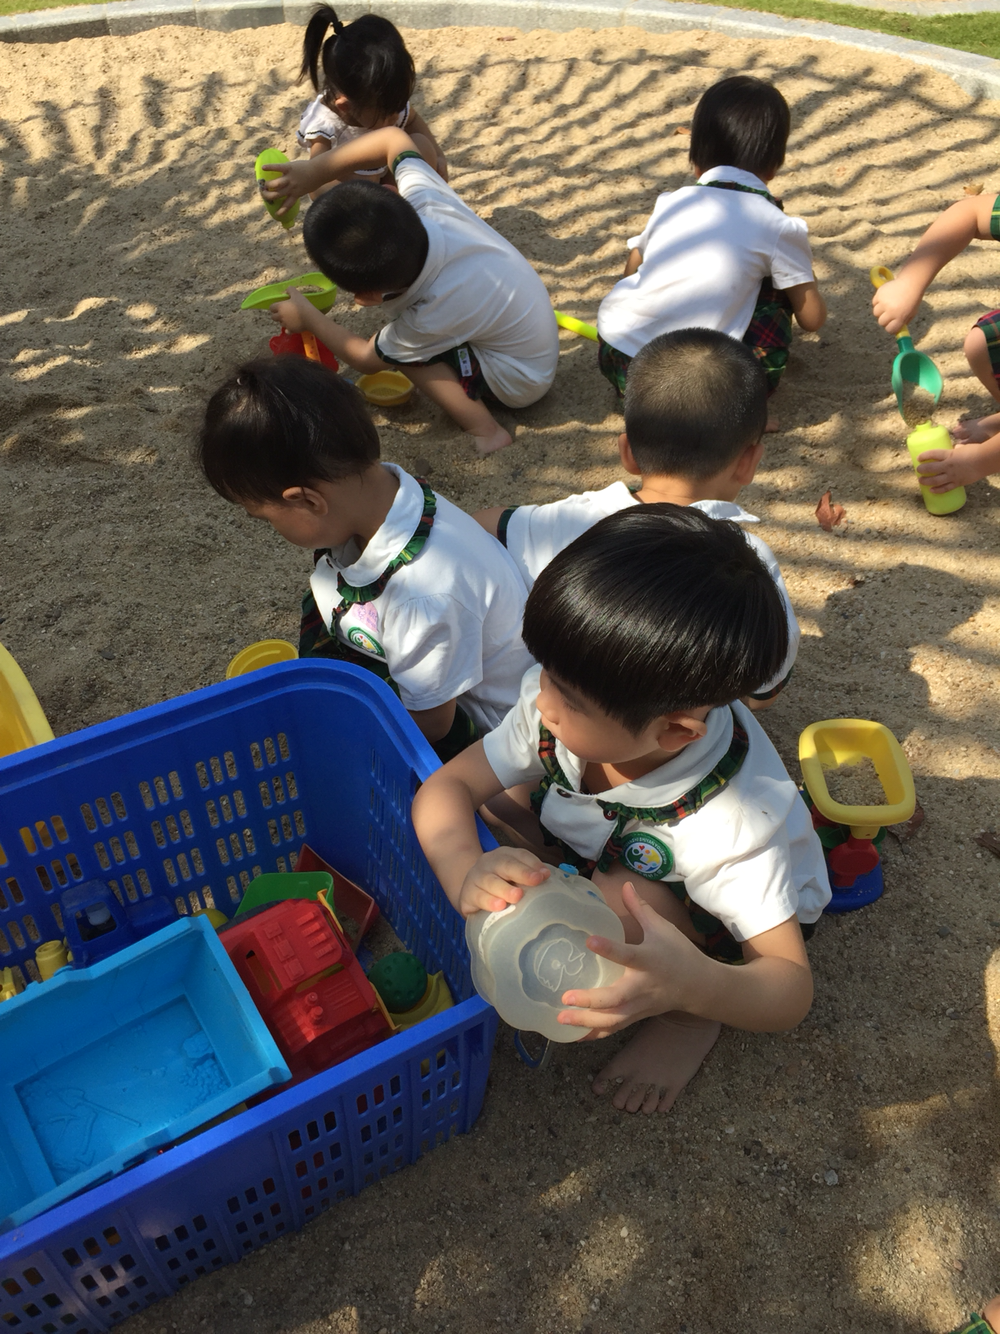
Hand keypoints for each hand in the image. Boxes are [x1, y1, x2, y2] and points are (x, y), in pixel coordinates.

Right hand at [260, 158, 316, 213]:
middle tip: (263, 193)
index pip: (287, 205)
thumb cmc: (314, 179)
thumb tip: (293, 191)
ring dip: (268, 185)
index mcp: (296, 194)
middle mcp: (291, 188)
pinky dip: (270, 167)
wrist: (319, 170)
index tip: (277, 214)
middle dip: (268, 195)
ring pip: (276, 184)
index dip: (282, 210)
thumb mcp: (306, 189)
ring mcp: (290, 178)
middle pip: (277, 194)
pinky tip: (263, 168)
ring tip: (264, 184)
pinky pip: (278, 168)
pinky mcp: (289, 168)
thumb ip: (298, 190)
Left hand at [268, 286, 314, 332]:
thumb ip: (290, 290)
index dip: (274, 307)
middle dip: (277, 315)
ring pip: (280, 323)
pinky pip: (287, 331)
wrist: (310, 317)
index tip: (279, 306)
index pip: (271, 308)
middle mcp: (280, 316)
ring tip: (290, 319)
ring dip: (283, 321)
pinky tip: (292, 327)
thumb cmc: (302, 304)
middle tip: (283, 313)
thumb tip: (287, 289)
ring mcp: (285, 324)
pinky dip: (288, 330)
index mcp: (280, 307)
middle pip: (273, 317)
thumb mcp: (296, 294)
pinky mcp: (291, 330)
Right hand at [458, 848, 549, 917]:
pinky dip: (488, 901)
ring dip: (504, 888)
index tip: (545, 875)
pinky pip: (478, 896)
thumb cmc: (500, 887)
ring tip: (517, 896)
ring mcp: (476, 877)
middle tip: (535, 881)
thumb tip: (546, 878)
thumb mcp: (514, 879)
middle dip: (522, 872)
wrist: (470, 893)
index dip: (533, 864)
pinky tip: (498, 906)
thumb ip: (530, 878)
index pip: (520, 855)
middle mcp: (489, 862)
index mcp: (505, 856)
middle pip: (505, 864)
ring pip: (490, 880)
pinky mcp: (467, 894)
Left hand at [557, 882, 702, 1034]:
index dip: (609, 948)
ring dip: (587, 1022)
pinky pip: (614, 1029)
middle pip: (616, 998)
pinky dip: (595, 1034)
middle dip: (591, 1001)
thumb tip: (626, 883)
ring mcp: (640, 1006)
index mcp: (649, 960)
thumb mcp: (662, 928)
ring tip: (561, 1018)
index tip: (589, 940)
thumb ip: (641, 908)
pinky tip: (573, 1034)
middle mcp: (643, 986)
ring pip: (613, 1019)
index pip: (628, 954)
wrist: (700, 987)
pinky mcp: (636, 1017)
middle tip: (565, 998)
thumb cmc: (679, 953)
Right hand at [871, 274, 921, 335]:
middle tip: (889, 314)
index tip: (892, 324)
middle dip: (885, 319)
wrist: (911, 282)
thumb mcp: (912, 313)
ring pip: (876, 313)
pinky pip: (874, 302)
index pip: (890, 329)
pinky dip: (878, 301)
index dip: (891, 328)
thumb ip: (903, 322)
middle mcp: (891, 311)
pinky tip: (885, 298)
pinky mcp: (880, 294)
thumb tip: (895, 330)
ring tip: (886, 305)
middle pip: (881, 322)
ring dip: (880, 311)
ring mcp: (884, 302)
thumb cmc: (913, 298)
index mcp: (900, 317)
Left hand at [917, 440, 995, 491]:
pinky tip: (931, 490)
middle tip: (918, 470)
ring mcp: (952, 475)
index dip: (924, 456)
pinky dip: (937, 490)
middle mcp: (948, 466)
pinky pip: (945, 488)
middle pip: (931, 468)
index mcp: (949, 455)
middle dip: (922, 469)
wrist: (985, 461)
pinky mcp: (957, 483)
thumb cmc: (976, 451)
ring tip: (920, 480)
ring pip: (935, 480)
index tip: (919, 457)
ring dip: (926, 481)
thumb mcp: (964, 447)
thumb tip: (956, 448)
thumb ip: (958, 449)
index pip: (933, 454)